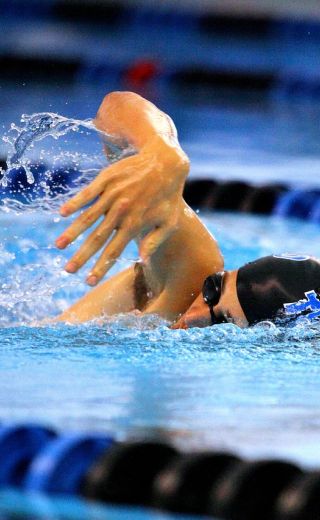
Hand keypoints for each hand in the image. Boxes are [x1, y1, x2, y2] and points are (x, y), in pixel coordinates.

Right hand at [55, 134, 188, 285]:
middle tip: (68, 270)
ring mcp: (112, 195)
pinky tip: (62, 214)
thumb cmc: (169, 195)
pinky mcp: (106, 179)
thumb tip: (142, 260)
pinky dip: (74, 203)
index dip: (100, 267)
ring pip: (88, 218)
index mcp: (134, 224)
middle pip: (97, 239)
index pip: (113, 251)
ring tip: (59, 245)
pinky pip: (87, 193)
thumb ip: (155, 241)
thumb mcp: (169, 222)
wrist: (165, 162)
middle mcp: (121, 212)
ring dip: (72, 233)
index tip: (88, 281)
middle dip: (81, 256)